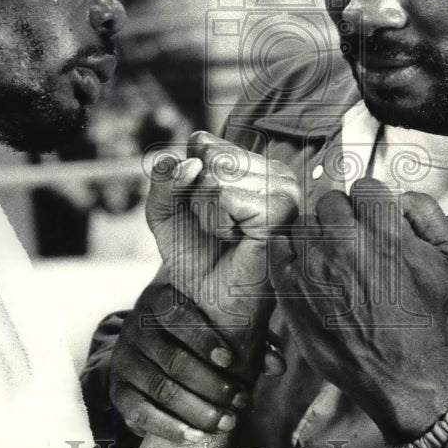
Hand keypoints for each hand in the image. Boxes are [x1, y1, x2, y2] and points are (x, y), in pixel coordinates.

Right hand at [110, 281, 286, 442]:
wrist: (148, 343)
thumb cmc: (195, 329)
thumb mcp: (218, 324)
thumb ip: (248, 338)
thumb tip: (276, 364)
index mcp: (159, 300)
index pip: (178, 315)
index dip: (204, 338)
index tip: (230, 359)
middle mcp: (136, 328)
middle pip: (173, 359)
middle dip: (211, 383)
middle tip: (240, 399)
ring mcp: (125, 360)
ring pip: (161, 388)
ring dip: (197, 409)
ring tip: (227, 420)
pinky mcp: (119, 391)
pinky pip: (140, 412)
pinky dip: (169, 426)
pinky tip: (195, 435)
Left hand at [145, 130, 299, 333]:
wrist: (208, 306)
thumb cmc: (195, 258)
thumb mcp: (165, 211)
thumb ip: (164, 177)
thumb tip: (189, 161)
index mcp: (254, 164)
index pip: (202, 142)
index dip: (187, 181)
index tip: (204, 213)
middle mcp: (275, 170)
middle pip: (209, 155)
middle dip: (197, 196)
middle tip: (217, 228)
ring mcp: (283, 188)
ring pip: (217, 174)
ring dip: (208, 212)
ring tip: (229, 235)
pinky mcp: (281, 209)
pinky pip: (225, 195)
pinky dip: (218, 222)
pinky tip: (237, 240)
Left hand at [269, 178, 447, 441]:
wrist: (400, 370)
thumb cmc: (424, 317)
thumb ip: (431, 214)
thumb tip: (402, 196)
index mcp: (384, 231)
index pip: (364, 186)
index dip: (371, 202)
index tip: (372, 218)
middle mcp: (345, 243)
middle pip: (331, 200)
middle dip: (344, 216)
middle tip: (352, 239)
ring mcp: (313, 265)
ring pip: (305, 221)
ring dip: (318, 234)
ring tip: (332, 257)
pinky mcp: (290, 288)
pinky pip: (278, 245)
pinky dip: (290, 250)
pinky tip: (308, 264)